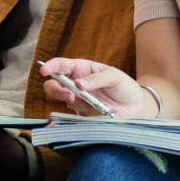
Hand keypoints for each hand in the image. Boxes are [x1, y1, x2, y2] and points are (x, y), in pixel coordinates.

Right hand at [38, 59, 155, 118]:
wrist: (134, 106)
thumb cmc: (123, 86)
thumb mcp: (114, 76)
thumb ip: (97, 79)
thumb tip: (78, 84)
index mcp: (81, 69)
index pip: (61, 65)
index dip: (50, 67)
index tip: (44, 71)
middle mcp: (75, 84)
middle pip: (53, 86)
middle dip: (56, 91)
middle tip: (70, 95)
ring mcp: (77, 100)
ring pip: (65, 101)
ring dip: (80, 103)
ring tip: (101, 104)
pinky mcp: (82, 114)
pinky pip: (76, 115)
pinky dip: (88, 113)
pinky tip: (103, 112)